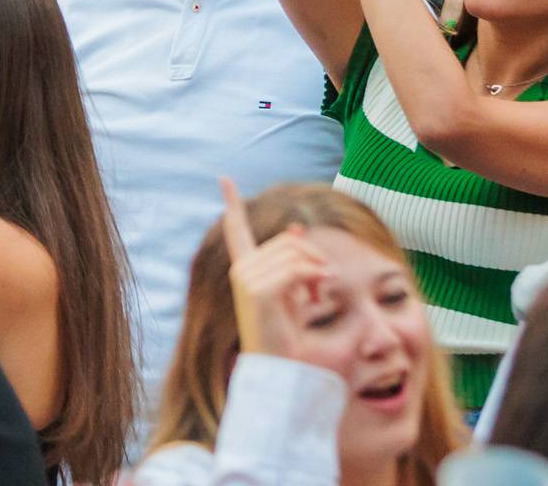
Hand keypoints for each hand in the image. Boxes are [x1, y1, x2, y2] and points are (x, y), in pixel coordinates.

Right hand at [220, 178, 327, 360]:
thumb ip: (295, 260)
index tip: (224, 178)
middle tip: (324, 284)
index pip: (236, 230)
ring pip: (296, 253)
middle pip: (288, 241)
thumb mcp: (294, 291)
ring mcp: (246, 280)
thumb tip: (297, 228)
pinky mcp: (259, 291)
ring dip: (318, 271)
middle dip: (313, 257)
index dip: (231, 203)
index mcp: (245, 270)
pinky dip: (314, 279)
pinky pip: (297, 269)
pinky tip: (316, 298)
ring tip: (321, 294)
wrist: (276, 368)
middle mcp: (241, 271)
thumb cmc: (285, 333)